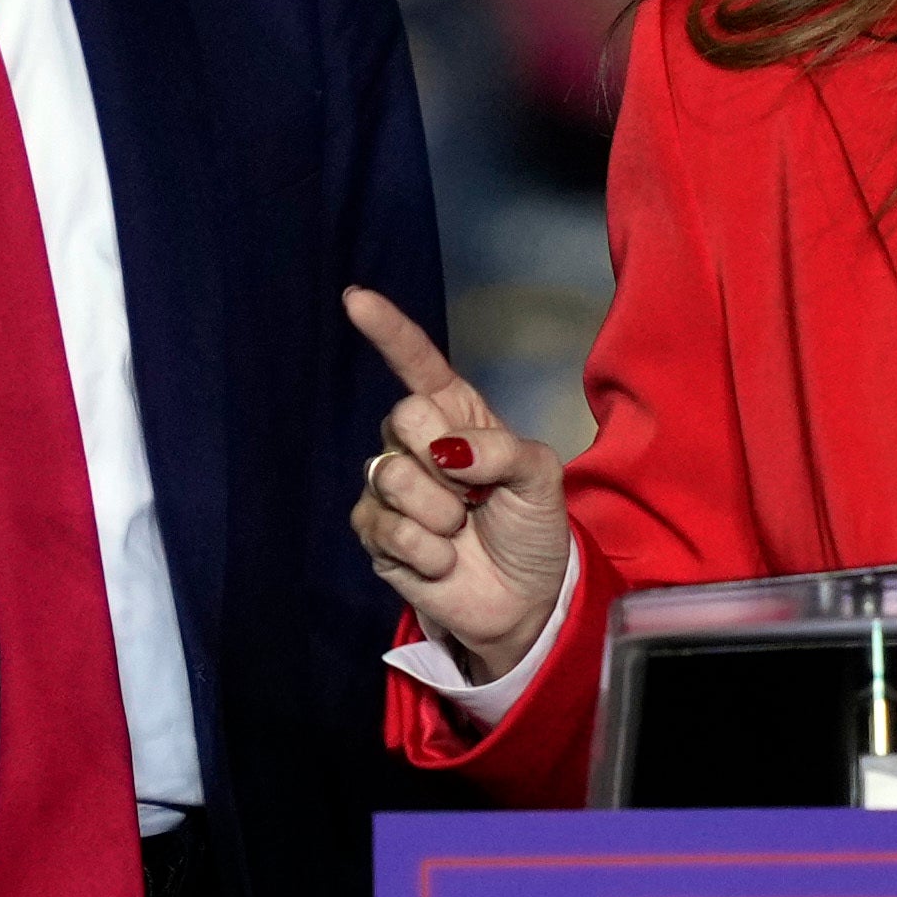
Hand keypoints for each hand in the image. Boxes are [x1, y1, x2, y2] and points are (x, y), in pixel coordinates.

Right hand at [343, 288, 571, 680]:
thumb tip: (449, 450)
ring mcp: (390, 488)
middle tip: (473, 493)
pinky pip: (387, 529)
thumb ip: (503, 450)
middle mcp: (416, 443)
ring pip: (393, 476)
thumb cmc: (531, 527)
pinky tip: (443, 560)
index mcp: (456, 415)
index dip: (388, 331)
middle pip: (403, 418)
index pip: (417, 364)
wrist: (524, 597)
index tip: (356, 299)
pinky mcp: (375, 534)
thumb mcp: (540, 478)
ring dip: (440, 513)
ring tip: (460, 530)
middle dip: (445, 459)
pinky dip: (426, 551)